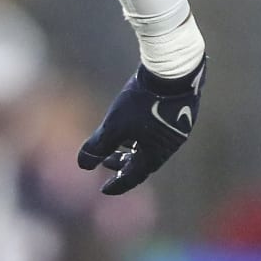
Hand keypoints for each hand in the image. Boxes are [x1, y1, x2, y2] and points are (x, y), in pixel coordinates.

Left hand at [77, 57, 203, 195]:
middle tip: (106, 162)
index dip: (117, 184)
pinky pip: (157, 131)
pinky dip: (141, 133)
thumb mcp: (114, 125)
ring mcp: (176, 128)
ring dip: (132, 147)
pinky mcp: (178, 111)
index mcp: (156, 154)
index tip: (104, 189)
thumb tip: (82, 165)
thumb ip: (98, 146)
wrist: (173, 72)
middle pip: (142, 161)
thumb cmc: (142, 102)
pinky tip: (134, 120)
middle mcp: (169, 146)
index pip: (134, 177)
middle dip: (123, 163)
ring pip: (150, 145)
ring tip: (118, 141)